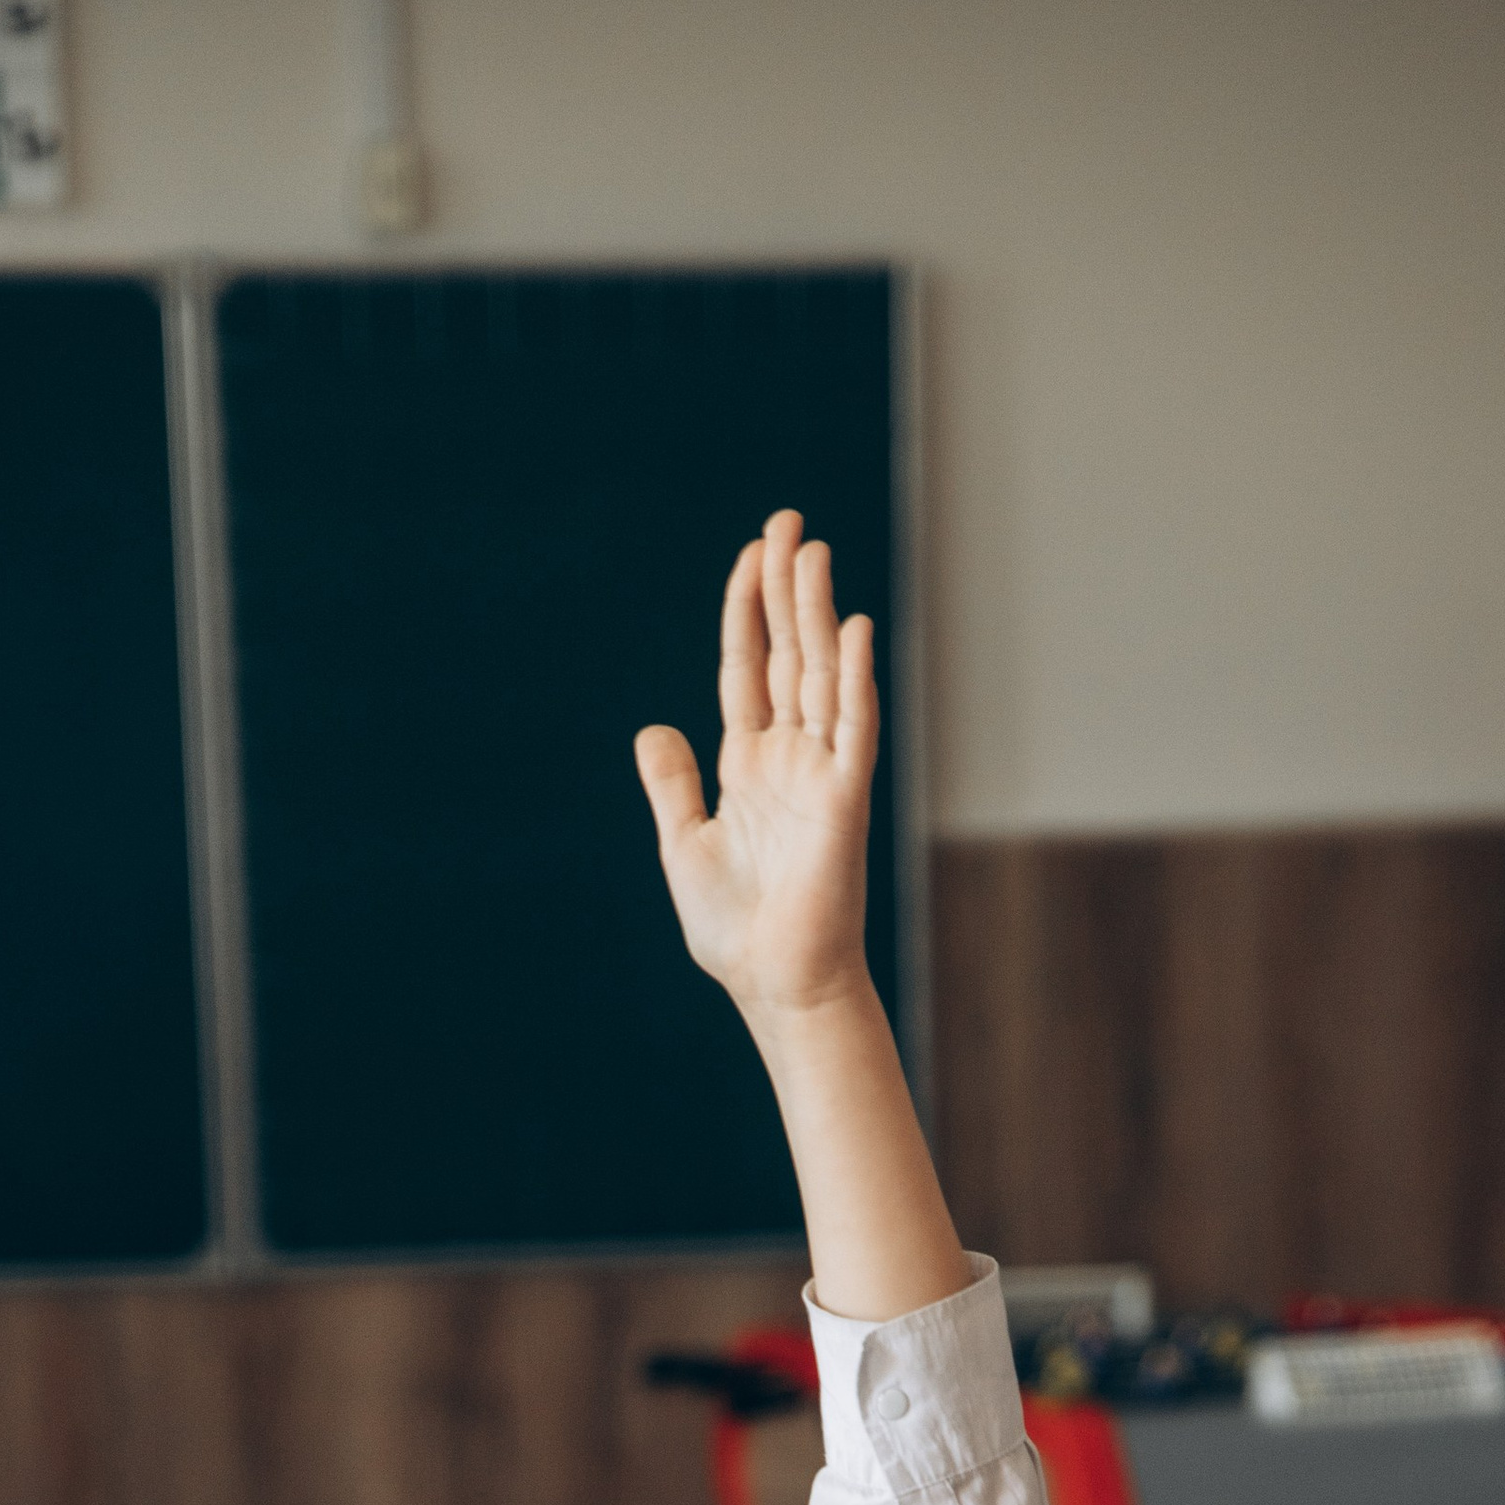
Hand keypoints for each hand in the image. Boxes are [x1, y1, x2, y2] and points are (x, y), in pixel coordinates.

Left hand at [635, 509, 876, 1029]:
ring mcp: (821, 775)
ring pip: (819, 676)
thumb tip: (652, 728)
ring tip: (810, 551)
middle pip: (787, 654)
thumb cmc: (734, 928)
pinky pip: (851, 729)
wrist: (773, 982)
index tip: (752, 555)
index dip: (748, 611)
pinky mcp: (845, 802)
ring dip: (814, 613)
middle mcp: (789, 759)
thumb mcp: (683, 845)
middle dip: (785, 589)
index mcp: (749, 766)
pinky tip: (848, 629)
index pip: (749, 669)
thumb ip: (672, 785)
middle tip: (787, 523)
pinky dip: (852, 679)